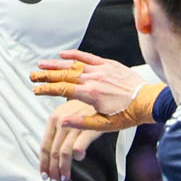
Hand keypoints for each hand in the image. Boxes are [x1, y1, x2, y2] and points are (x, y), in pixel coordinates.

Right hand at [31, 50, 158, 129]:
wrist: (148, 101)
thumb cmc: (128, 115)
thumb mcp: (104, 125)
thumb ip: (82, 123)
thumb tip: (63, 121)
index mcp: (90, 94)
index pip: (62, 90)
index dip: (47, 90)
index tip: (36, 90)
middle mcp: (93, 79)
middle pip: (64, 75)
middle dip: (46, 76)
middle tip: (32, 75)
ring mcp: (101, 70)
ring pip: (73, 65)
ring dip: (56, 64)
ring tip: (41, 64)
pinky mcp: (109, 64)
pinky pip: (88, 57)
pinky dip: (75, 55)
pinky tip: (63, 54)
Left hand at [40, 100, 105, 180]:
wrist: (102, 96)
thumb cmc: (85, 107)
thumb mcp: (67, 115)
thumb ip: (59, 132)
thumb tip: (53, 154)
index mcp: (53, 118)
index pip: (44, 146)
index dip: (43, 163)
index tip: (44, 175)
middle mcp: (62, 121)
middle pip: (53, 152)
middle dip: (52, 170)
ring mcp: (75, 124)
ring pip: (64, 153)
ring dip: (63, 169)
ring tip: (65, 178)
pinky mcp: (88, 127)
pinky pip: (78, 148)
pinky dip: (77, 157)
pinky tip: (79, 159)